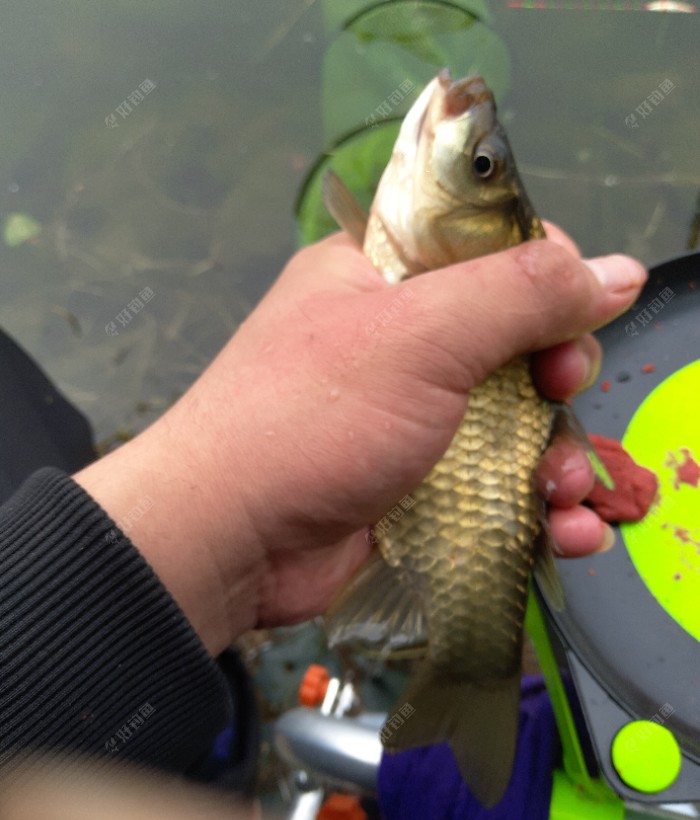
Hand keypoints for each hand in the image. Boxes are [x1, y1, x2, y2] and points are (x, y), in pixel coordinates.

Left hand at [75, 228, 645, 653]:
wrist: (228, 540)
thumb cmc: (307, 418)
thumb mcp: (419, 336)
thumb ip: (521, 295)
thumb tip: (615, 270)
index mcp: (381, 275)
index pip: (489, 250)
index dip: (544, 279)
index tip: (568, 318)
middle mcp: (394, 340)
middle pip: (512, 342)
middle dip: (557, 379)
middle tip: (562, 397)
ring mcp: (403, 418)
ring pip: (510, 424)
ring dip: (554, 459)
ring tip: (563, 496)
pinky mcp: (412, 487)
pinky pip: (492, 486)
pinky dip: (533, 511)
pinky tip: (564, 534)